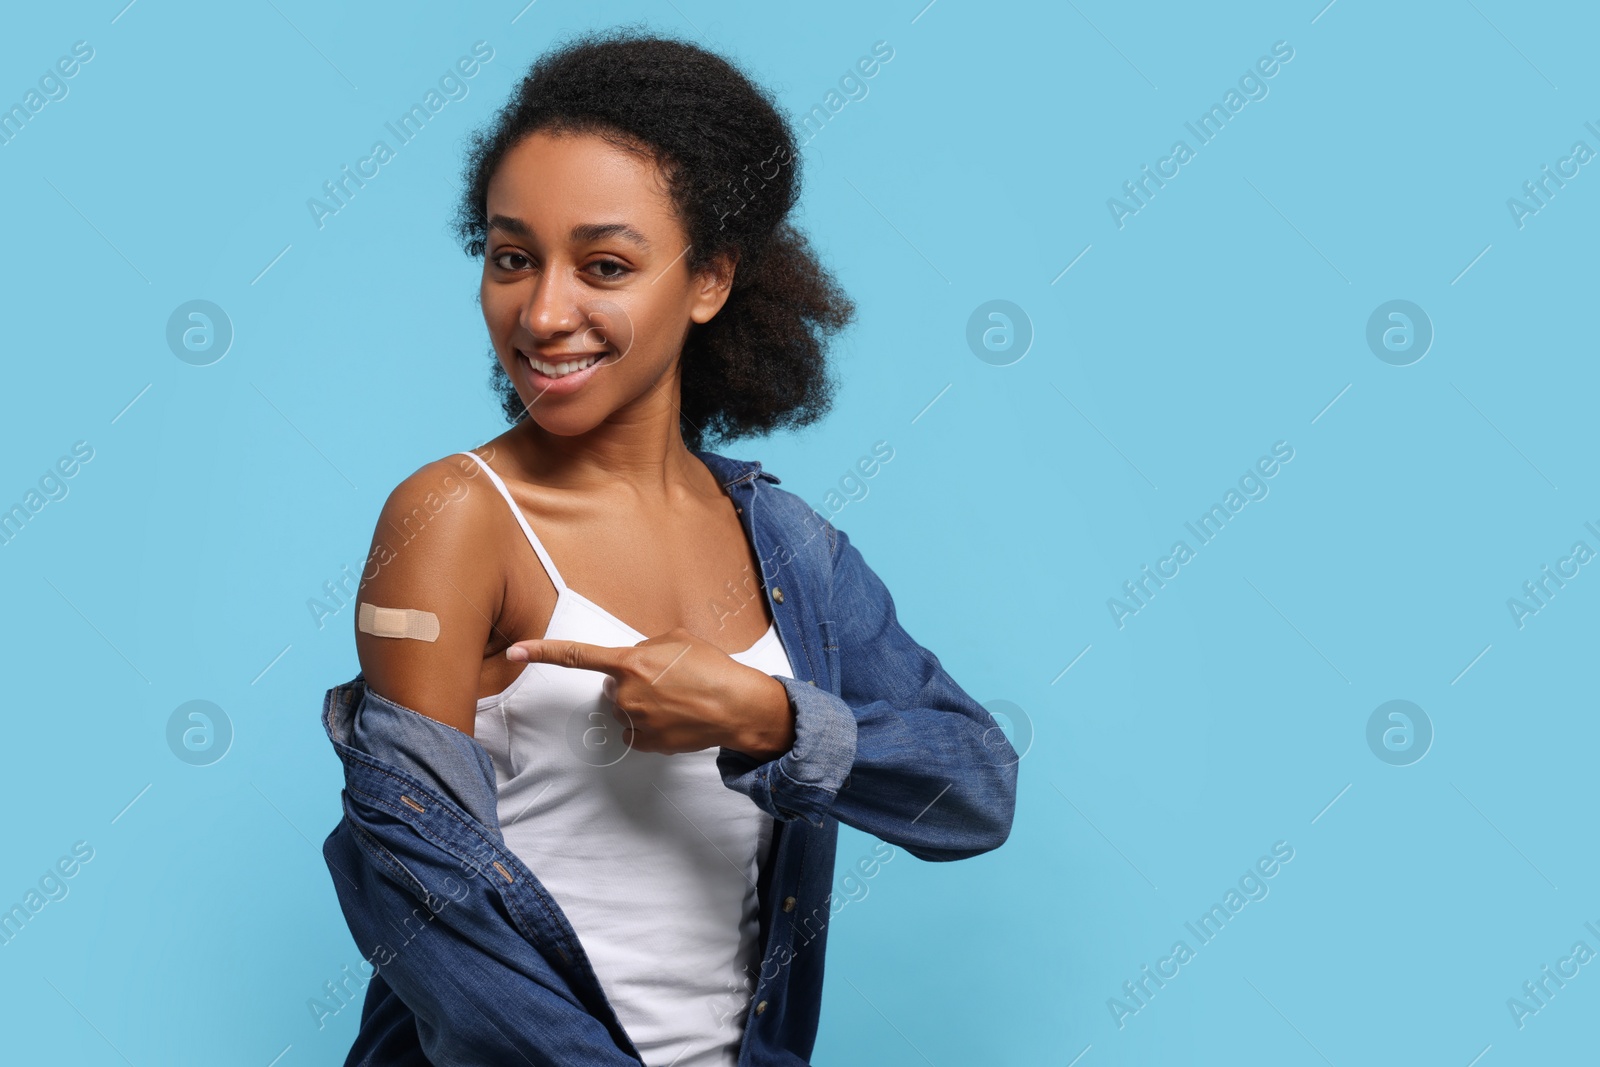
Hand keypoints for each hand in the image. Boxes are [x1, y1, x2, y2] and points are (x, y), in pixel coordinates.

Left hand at [505, 626, 795, 758]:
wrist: (738, 706)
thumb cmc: (712, 668)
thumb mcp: (678, 639)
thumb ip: (647, 646)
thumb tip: (637, 660)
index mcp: (629, 662)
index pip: (576, 656)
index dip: (542, 652)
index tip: (514, 652)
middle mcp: (624, 694)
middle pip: (614, 684)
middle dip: (634, 680)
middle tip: (670, 678)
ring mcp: (633, 722)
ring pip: (627, 708)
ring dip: (645, 703)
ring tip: (680, 698)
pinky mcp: (645, 743)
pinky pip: (637, 731)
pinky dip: (653, 724)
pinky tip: (677, 718)